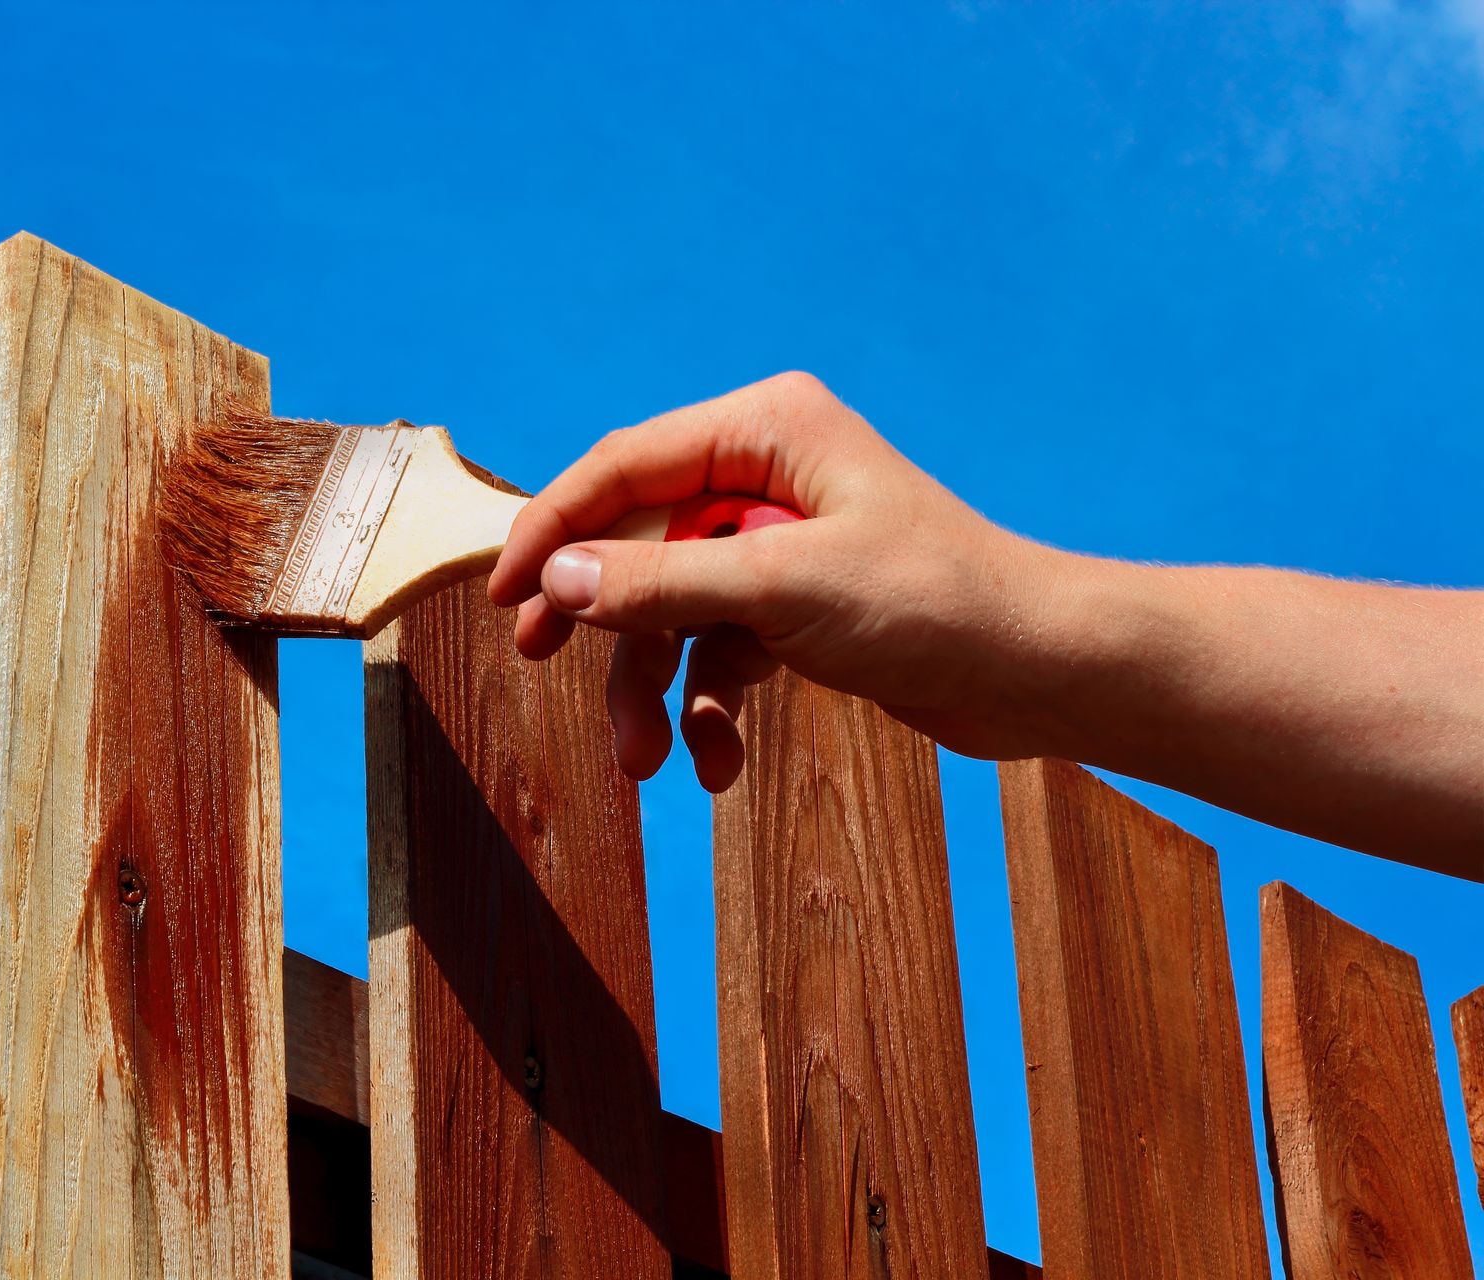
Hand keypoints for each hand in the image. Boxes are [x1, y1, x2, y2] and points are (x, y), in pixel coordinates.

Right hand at [488, 372, 1051, 790]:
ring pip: (674, 608)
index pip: (623, 466)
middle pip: (639, 539)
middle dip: (600, 616)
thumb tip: (558, 575)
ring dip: (652, 684)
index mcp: (766, 429)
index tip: (503, 595)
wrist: (1043, 674)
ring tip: (645, 762)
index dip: (553, 527)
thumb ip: (662, 580)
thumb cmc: (936, 604)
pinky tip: (716, 764)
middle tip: (540, 659)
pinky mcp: (799, 607)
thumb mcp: (782, 588)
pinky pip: (721, 651)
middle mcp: (767, 475)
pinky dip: (710, 707)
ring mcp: (781, 544)